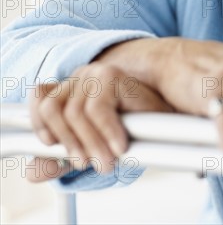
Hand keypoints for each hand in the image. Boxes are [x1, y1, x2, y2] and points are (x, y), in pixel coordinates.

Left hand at [27, 63, 172, 182]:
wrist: (166, 116)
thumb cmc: (131, 129)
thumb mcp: (89, 147)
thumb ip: (61, 158)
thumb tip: (32, 172)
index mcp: (71, 88)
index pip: (40, 98)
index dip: (39, 123)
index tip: (51, 146)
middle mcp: (80, 76)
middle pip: (51, 108)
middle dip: (66, 141)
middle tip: (85, 165)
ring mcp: (95, 73)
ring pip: (74, 113)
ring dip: (90, 144)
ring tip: (106, 163)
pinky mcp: (111, 75)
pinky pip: (97, 109)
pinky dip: (106, 132)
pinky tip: (121, 147)